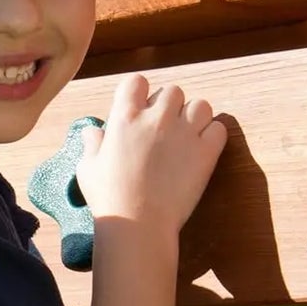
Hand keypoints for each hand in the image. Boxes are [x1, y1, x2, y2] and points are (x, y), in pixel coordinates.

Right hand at [75, 72, 226, 231]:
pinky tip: (202, 149)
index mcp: (125, 117)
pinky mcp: (206, 152)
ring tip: (186, 136)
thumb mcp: (88, 168)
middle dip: (168, 106)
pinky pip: (219, 129)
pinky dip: (213, 135)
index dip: (139, 93)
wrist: (138, 223)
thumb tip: (92, 131)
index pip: (136, 81)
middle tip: (164, 129)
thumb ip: (92, 144)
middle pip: (172, 91)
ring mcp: (184, 133)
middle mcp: (156, 118)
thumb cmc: (108, 197)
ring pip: (200, 105)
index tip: (139, 109)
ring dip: (194, 116)